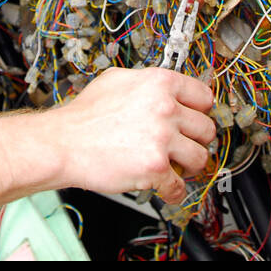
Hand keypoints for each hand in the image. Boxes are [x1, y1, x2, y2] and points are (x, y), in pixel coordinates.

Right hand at [48, 67, 215, 202]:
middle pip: (207, 128)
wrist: (63, 143)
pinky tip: (166, 187)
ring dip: (190, 166)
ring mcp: (162, 138)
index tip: (198, 119)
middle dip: (196, 140)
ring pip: (200, 157)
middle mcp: (165, 108)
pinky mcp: (155, 167)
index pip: (204, 96)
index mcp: (159, 83)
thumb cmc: (83, 115)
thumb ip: (145, 82)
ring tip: (178, 167)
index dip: (201, 111)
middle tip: (186, 145)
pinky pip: (179, 186)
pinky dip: (173, 191)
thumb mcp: (116, 80)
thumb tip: (163, 89)